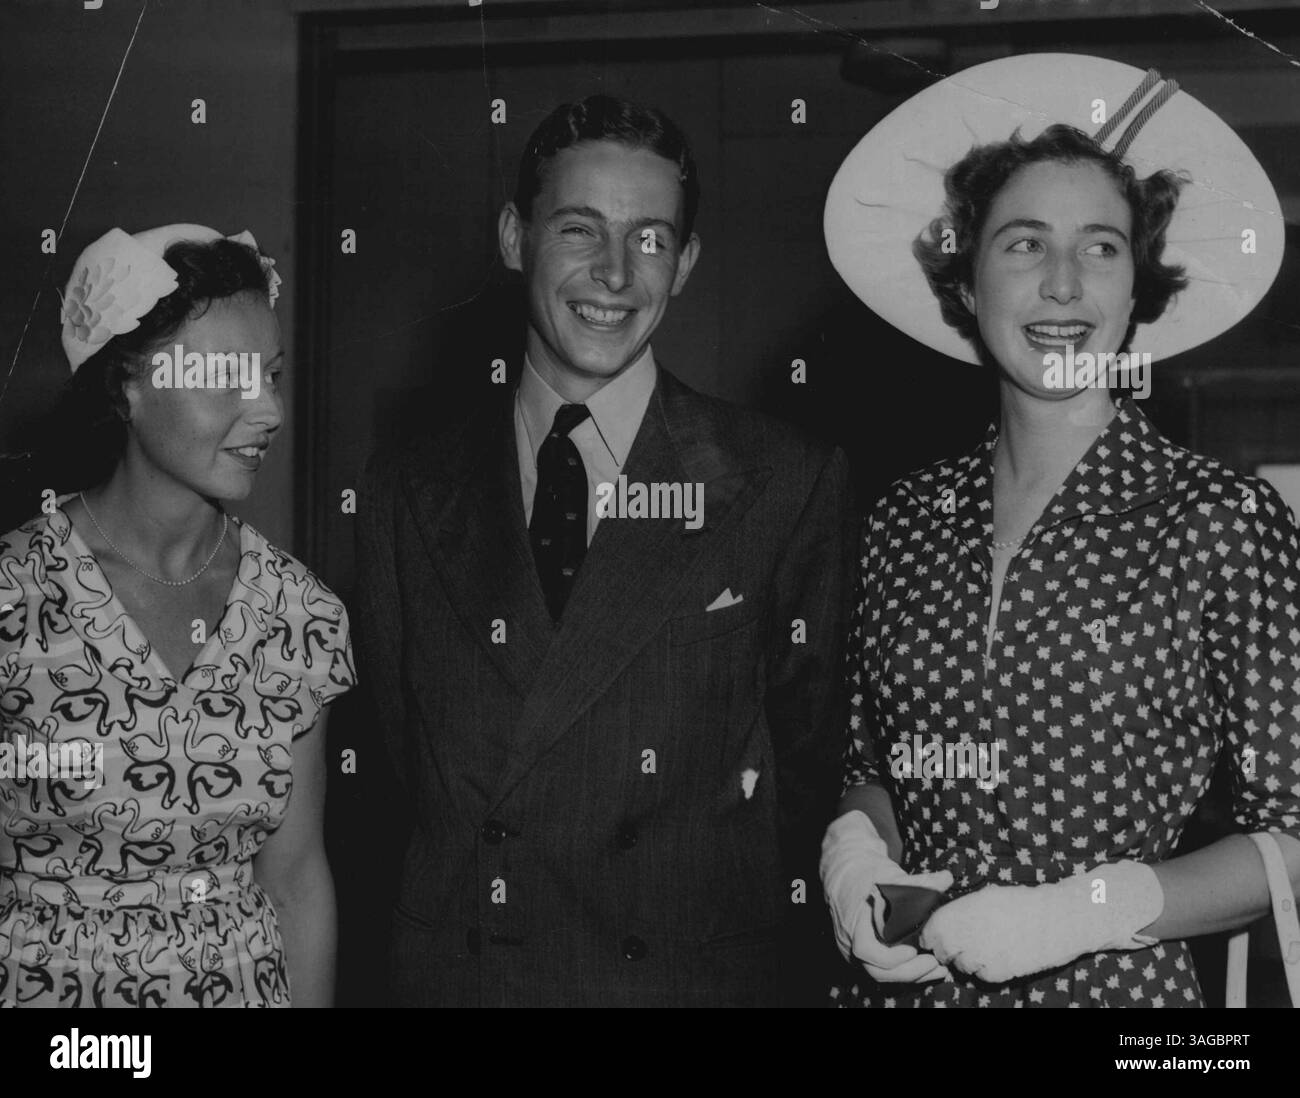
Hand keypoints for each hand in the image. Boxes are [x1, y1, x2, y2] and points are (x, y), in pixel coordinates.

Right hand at [820, 811, 953, 982]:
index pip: (866, 950)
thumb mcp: (890, 874)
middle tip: (934, 964)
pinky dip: (903, 971)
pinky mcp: (864, 954)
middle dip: (908, 972)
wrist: (845, 873)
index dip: (890, 957)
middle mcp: (851, 941)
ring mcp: (854, 950)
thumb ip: (919, 880)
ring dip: (909, 975)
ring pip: (881, 974)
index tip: (913, 950)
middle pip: (876, 970)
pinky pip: (882, 970)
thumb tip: (947, 878)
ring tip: (936, 969)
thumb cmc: (866, 873)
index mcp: (854, 921)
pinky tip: (925, 968)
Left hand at [919, 861, 1163, 983]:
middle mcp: (965, 932)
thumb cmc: (1023, 903)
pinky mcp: (997, 972)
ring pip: (962, 966)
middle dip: (950, 950)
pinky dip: (990, 970)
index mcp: (960, 910)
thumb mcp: (986, 897)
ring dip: (971, 961)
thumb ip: (961, 911)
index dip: (934, 936)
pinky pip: (983, 976)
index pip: (930, 931)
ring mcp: (980, 954)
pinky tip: (1005, 955)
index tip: (941, 938)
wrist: (1059, 917)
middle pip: (942, 951)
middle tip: (967, 945)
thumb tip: (942, 924)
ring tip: (993, 946)